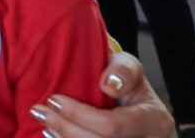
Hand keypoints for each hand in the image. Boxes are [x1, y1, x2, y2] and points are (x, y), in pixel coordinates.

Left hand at [30, 52, 173, 136]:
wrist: (125, 96)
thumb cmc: (125, 79)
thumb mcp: (127, 64)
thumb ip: (123, 69)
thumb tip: (109, 85)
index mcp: (156, 121)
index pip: (112, 126)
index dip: (79, 115)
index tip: (53, 99)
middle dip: (66, 128)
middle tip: (38, 111)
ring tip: (45, 123)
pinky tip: (53, 134)